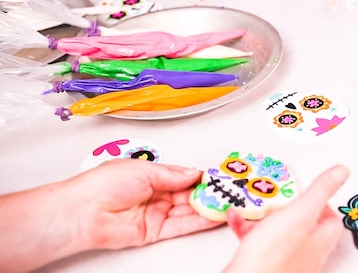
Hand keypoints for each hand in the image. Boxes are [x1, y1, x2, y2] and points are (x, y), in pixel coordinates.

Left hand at [74, 159, 222, 248]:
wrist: (83, 213)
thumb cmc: (102, 185)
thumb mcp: (144, 170)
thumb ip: (173, 175)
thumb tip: (194, 172)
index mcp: (151, 175)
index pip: (183, 176)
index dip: (202, 177)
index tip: (219, 178)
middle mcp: (155, 194)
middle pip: (189, 194)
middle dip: (209, 193)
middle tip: (229, 192)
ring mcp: (156, 213)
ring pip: (188, 211)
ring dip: (208, 208)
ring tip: (227, 204)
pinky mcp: (155, 231)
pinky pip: (182, 226)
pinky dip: (199, 221)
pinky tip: (213, 215)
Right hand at [223, 165, 349, 272]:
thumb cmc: (273, 255)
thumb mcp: (301, 211)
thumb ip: (320, 190)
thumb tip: (341, 172)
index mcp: (321, 239)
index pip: (332, 219)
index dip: (323, 202)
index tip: (312, 192)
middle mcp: (308, 253)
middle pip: (308, 226)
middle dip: (293, 209)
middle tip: (286, 199)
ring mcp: (288, 262)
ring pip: (282, 234)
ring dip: (269, 218)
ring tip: (259, 209)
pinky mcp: (267, 265)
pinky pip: (261, 244)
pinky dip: (249, 230)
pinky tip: (238, 221)